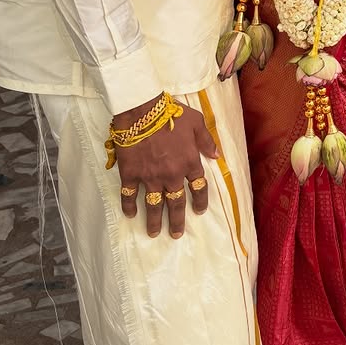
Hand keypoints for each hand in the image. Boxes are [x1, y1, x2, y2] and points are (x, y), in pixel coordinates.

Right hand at [114, 97, 219, 238]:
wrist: (142, 110)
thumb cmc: (172, 114)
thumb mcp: (197, 122)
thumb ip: (207, 141)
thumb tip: (217, 155)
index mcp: (189, 163)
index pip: (198, 187)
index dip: (200, 201)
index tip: (199, 212)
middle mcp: (172, 174)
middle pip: (176, 203)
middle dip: (177, 220)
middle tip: (176, 234)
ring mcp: (150, 177)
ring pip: (154, 205)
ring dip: (154, 220)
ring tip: (153, 233)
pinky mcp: (131, 174)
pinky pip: (129, 195)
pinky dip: (128, 206)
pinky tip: (129, 214)